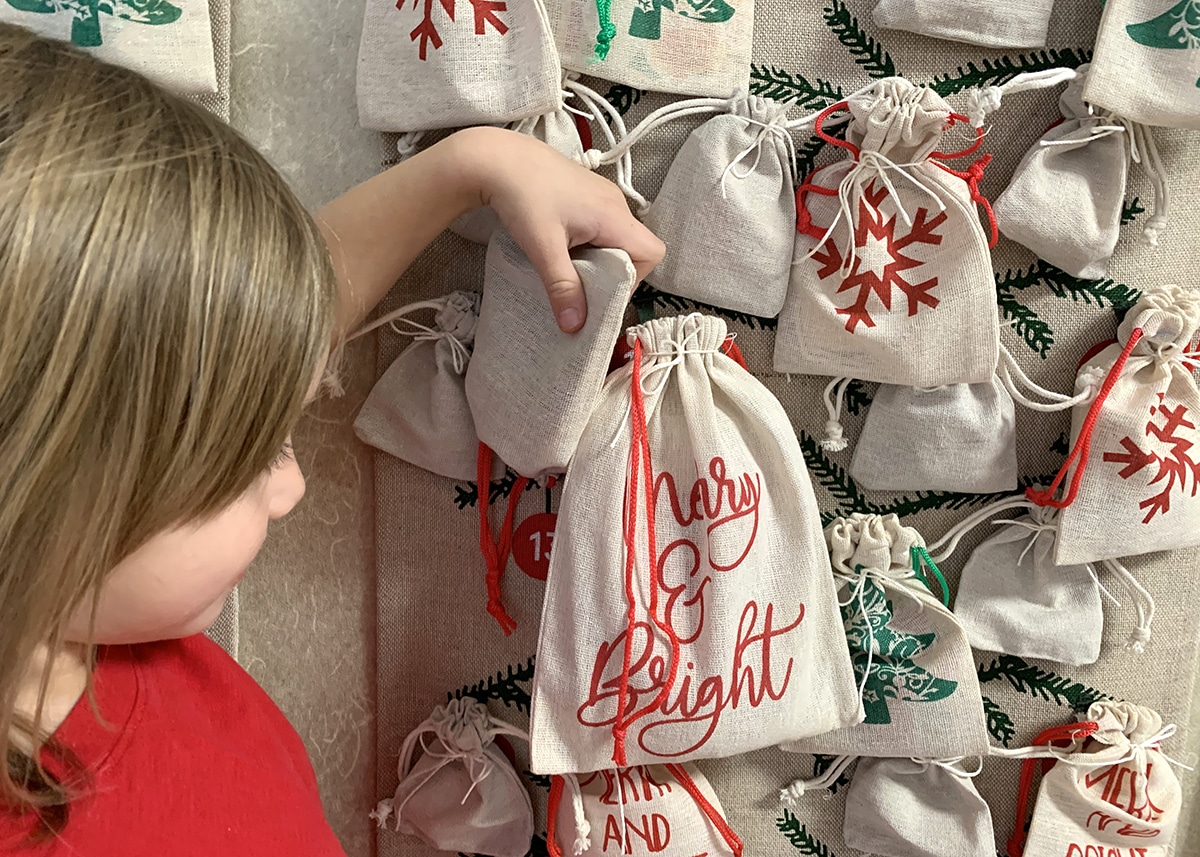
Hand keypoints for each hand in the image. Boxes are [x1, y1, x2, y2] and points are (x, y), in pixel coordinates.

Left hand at [453, 126, 664, 332]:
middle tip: (582, 285)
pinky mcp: (586, 195)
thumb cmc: (522, 197)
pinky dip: (588, 245)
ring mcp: (601, 196)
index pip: (651, 253)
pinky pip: (601, 228)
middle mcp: (615, 203)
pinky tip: (560, 247)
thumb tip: (575, 326)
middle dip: (612, 274)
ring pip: (616, 239)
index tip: (604, 291)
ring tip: (567, 266)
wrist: (497, 158)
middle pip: (634, 249)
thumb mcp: (543, 248)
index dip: (634, 278)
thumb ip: (562, 287)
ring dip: (597, 260)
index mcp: (613, 215)